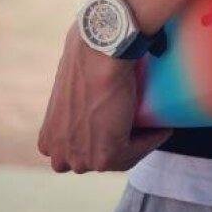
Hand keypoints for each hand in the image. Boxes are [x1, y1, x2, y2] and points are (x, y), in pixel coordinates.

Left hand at [38, 22, 171, 172]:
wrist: (100, 51)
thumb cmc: (85, 55)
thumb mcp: (68, 85)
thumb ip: (71, 100)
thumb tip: (85, 92)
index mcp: (48, 139)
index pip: (76, 151)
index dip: (97, 140)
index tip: (117, 125)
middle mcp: (60, 154)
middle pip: (95, 159)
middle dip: (115, 146)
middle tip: (136, 127)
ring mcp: (82, 158)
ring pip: (118, 160)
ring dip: (137, 146)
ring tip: (153, 128)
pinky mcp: (107, 154)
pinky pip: (136, 152)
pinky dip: (152, 141)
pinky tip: (162, 128)